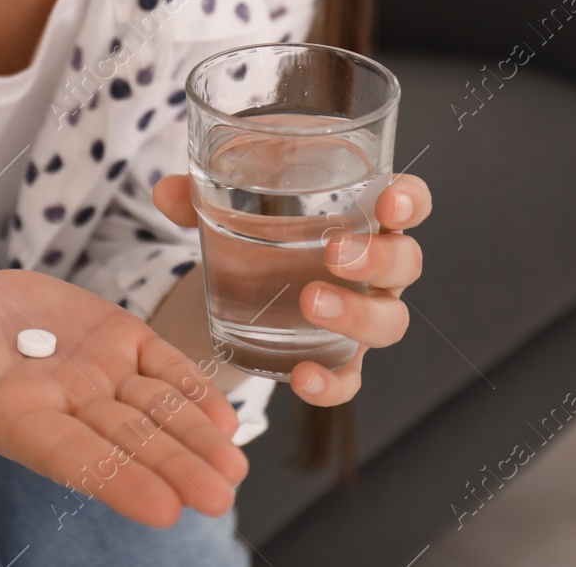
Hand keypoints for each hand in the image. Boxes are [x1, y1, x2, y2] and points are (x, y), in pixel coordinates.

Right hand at [0, 269, 248, 526]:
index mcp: (17, 418)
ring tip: (234, 468)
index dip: (118, 481)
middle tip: (218, 497)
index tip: (164, 509)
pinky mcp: (116, 339)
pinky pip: (162, 367)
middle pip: (127, 443)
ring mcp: (96, 374)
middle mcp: (66, 406)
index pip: (74, 458)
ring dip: (195, 439)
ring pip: (155, 411)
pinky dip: (193, 390)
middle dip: (174, 469)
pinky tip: (224, 418)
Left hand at [151, 171, 430, 405]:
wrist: (245, 273)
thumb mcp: (234, 198)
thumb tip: (166, 192)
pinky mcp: (338, 357)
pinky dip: (332, 383)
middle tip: (334, 254)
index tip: (388, 203)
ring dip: (357, 314)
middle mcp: (373, 266)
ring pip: (389, 321)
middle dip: (379, 259)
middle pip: (404, 263)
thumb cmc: (260, 221)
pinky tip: (303, 378)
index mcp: (361, 213)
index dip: (409, 201)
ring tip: (311, 304)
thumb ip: (201, 193)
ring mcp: (361, 314)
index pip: (408, 202)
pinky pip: (350, 378)